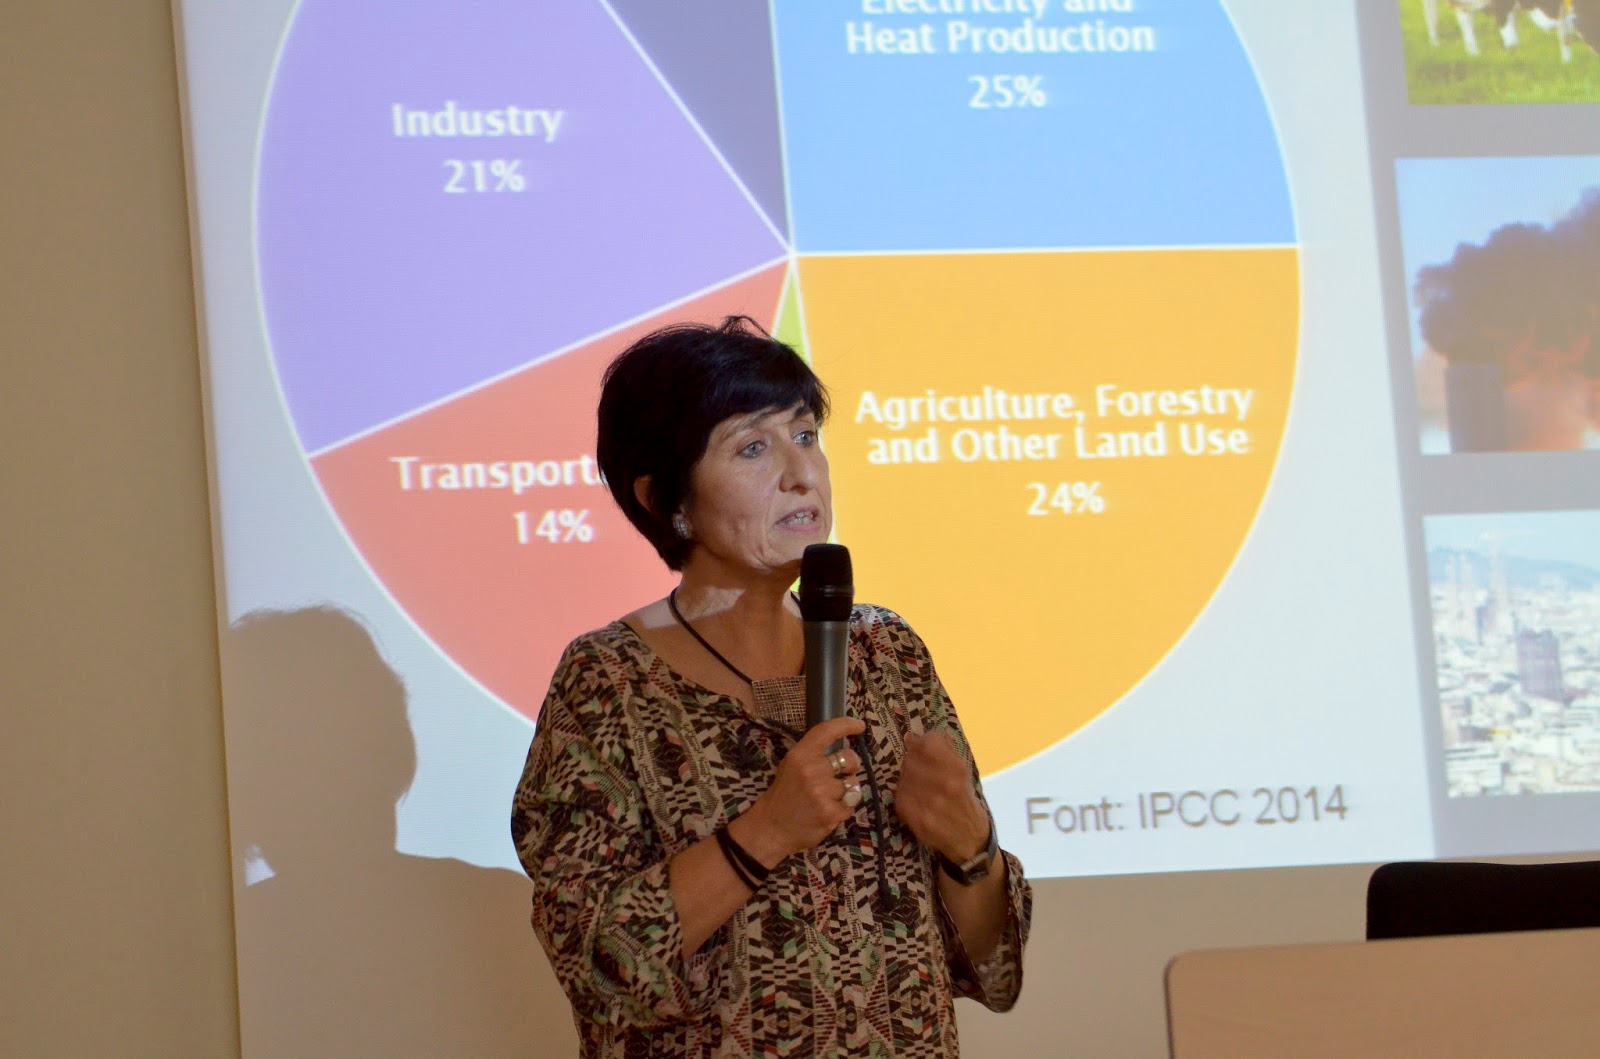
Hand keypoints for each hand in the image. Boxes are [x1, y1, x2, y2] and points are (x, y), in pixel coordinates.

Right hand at [734, 716, 865, 865]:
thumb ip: (814, 756)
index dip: (846, 725)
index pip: (827, 731)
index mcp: (800, 755)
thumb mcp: (791, 767)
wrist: (771, 828)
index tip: (860, 726)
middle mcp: (811, 770)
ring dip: (846, 792)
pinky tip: (828, 812)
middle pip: (850, 758)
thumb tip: (845, 747)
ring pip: (853, 784)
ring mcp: (822, 792)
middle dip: (851, 766)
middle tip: (840, 775)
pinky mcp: (830, 813)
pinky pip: (851, 805)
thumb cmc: (783, 795)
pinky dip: (843, 809)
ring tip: (828, 799)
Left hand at [894, 730, 988, 862]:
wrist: (969, 839)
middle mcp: (944, 785)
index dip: (924, 742)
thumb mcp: (961, 773)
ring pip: (904, 776)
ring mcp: (929, 803)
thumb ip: (940, 753)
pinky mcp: (916, 818)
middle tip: (920, 768)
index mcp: (958, 770)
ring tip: (919, 785)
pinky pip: (900, 796)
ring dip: (908, 778)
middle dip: (913, 760)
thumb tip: (911, 736)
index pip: (928, 743)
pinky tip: (915, 798)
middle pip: (912, 758)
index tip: (926, 746)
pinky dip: (905, 794)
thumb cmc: (965, 801)